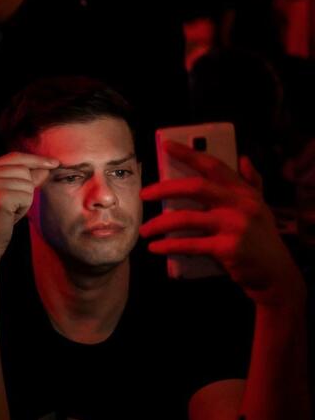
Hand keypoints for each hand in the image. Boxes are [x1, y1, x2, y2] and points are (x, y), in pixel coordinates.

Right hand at [0, 153, 58, 262]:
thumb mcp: (5, 195)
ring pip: (27, 183)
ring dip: (24, 200)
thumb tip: (44, 168)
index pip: (14, 157)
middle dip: (26, 188)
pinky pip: (26, 196)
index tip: (54, 162)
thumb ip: (22, 179)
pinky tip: (9, 217)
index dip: (36, 160)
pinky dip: (23, 209)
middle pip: (23, 169)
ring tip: (8, 212)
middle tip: (11, 206)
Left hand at [141, 141, 305, 307]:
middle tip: (144, 194)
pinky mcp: (227, 248)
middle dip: (165, 189)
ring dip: (160, 224)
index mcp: (244, 192)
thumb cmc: (262, 238)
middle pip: (196, 187)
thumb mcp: (261, 207)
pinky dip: (169, 246)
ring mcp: (234, 226)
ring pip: (186, 218)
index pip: (214, 166)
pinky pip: (190, 244)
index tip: (166, 146)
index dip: (189, 154)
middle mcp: (240, 205)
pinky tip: (155, 248)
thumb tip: (244, 159)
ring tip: (144, 230)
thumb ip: (252, 183)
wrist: (276, 274)